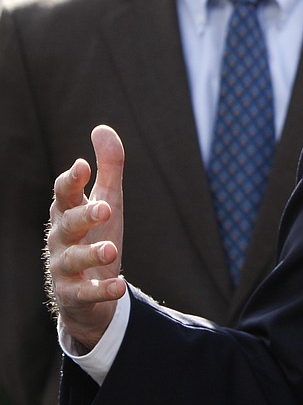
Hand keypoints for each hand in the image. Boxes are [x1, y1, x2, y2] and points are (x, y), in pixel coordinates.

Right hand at [45, 125, 126, 351]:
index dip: (71, 181)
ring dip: (91, 254)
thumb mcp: (106, 200)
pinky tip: (118, 286)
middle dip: (84, 216)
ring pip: (72, 259)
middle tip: (106, 210)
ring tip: (112, 250)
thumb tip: (101, 129)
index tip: (82, 167)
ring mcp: (64, 268)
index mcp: (68, 213)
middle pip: (66, 224)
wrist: (87, 291)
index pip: (64, 194)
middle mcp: (61, 239)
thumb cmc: (95, 235)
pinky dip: (101, 289)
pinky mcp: (74, 295)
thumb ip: (108, 167)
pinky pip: (84, 293)